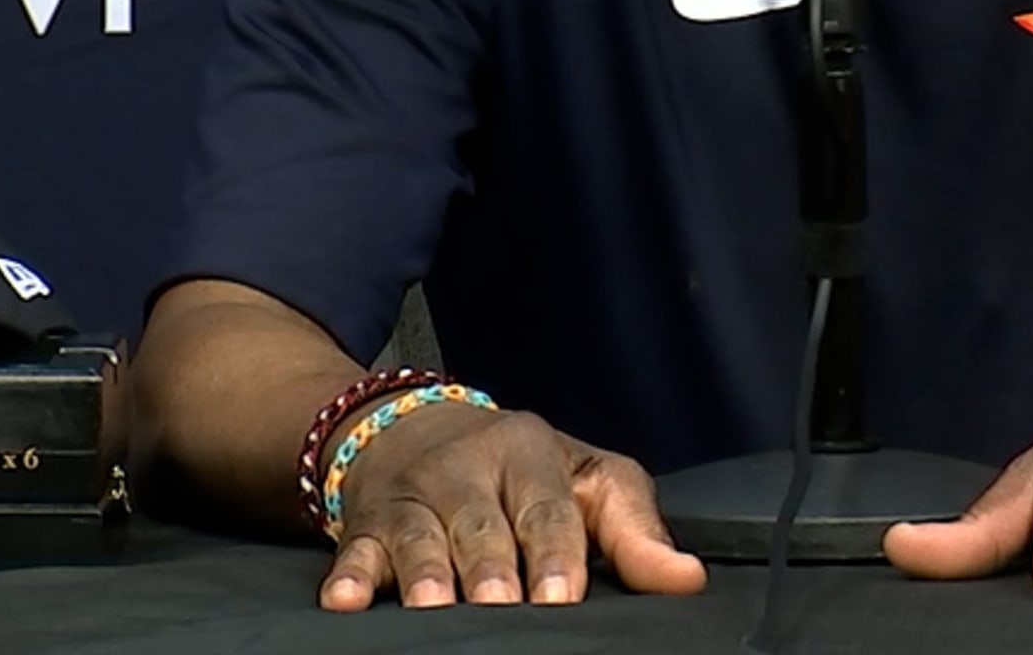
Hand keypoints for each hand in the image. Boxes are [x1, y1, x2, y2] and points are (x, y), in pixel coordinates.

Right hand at [318, 402, 707, 610]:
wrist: (415, 426)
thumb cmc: (517, 469)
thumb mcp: (584, 481)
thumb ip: (634, 531)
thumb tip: (687, 579)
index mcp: (530, 453)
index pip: (548, 507)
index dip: (556, 552)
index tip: (563, 594)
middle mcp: (467, 468)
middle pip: (482, 525)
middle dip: (491, 568)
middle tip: (502, 605)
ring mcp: (413, 494)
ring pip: (420, 536)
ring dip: (425, 573)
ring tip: (433, 606)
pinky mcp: (366, 522)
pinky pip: (355, 549)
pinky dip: (349, 576)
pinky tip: (345, 601)